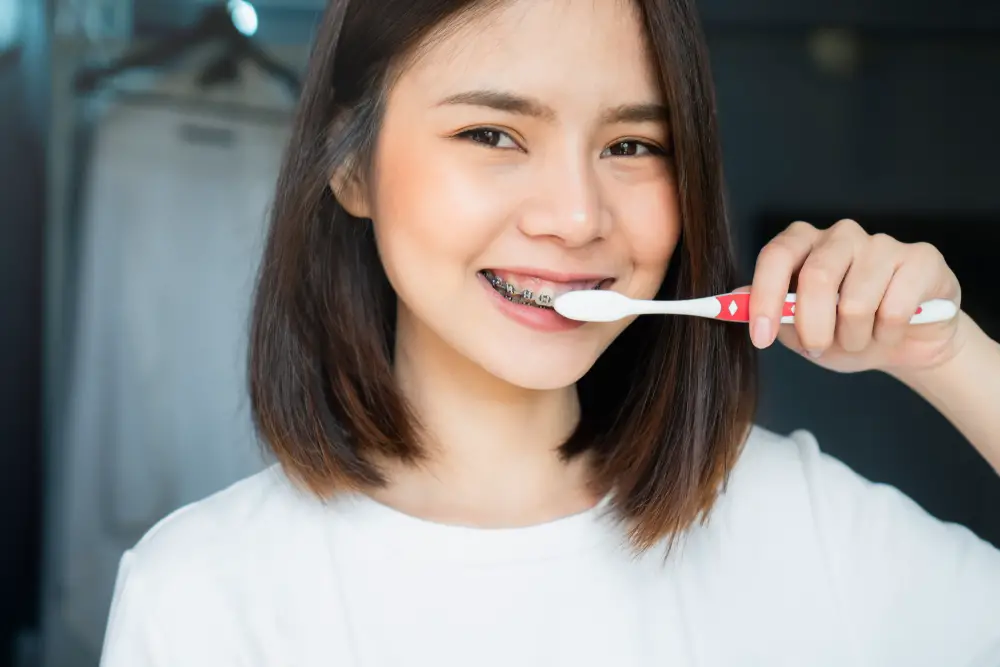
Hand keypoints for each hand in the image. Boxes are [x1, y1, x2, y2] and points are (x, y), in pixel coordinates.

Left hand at [744, 219, 965, 374]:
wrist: (905, 343)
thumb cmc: (845, 332)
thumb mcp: (799, 331)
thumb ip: (769, 314)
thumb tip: (731, 300)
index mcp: (803, 244)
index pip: (776, 256)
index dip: (765, 297)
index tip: (761, 338)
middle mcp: (840, 235)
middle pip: (817, 277)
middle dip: (813, 328)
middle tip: (818, 348)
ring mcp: (882, 243)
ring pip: (856, 303)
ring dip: (854, 338)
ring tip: (860, 339)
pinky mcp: (920, 259)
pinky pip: (895, 309)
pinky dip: (887, 335)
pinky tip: (892, 330)